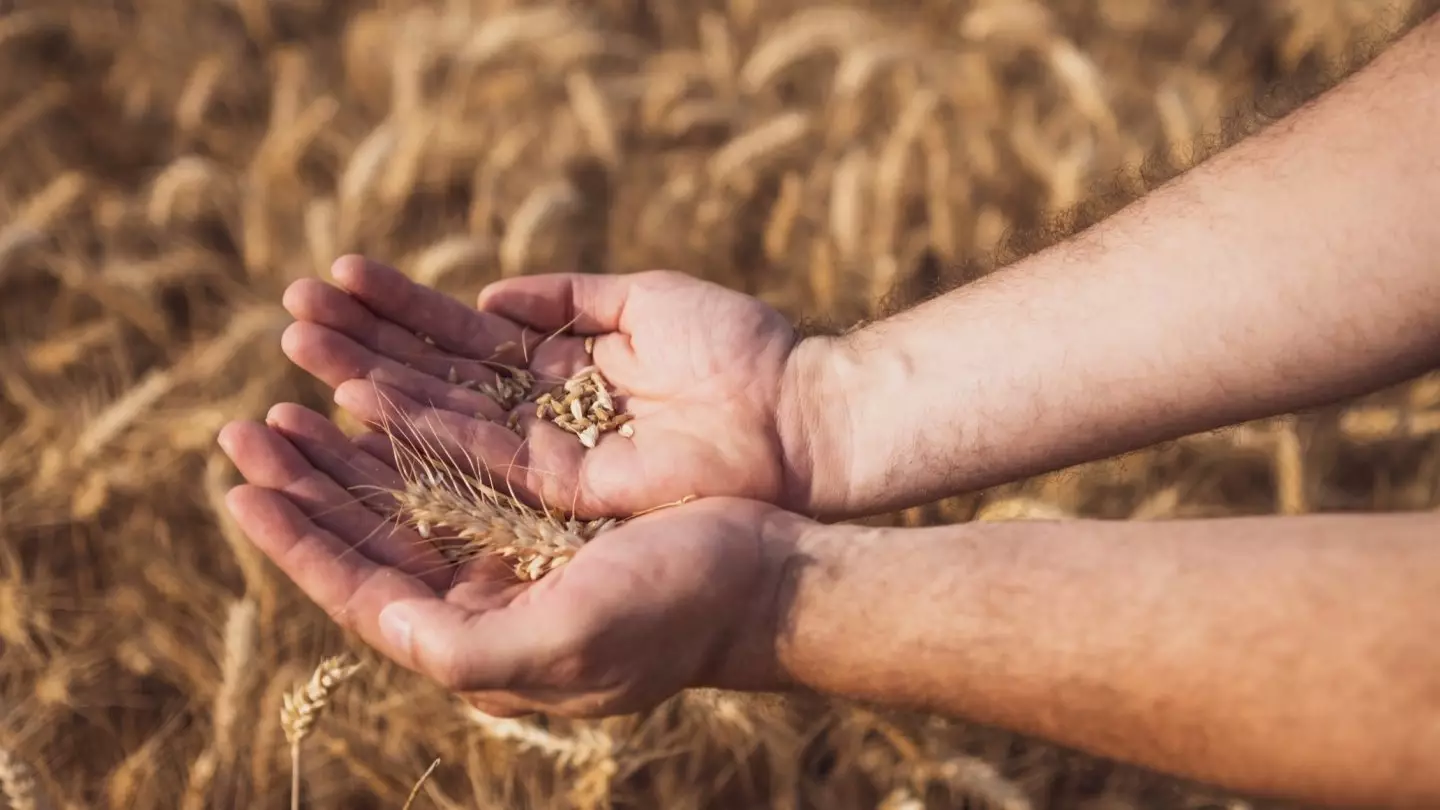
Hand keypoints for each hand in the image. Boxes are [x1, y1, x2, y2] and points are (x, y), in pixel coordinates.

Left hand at [216, 403, 802, 717]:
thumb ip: (469, 647)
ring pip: (411, 479)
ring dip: (354, 437)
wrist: (768, 573)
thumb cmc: (676, 613)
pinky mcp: (551, 487)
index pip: (362, 586)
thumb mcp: (572, 640)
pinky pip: (466, 445)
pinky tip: (389, 384)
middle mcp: (487, 584)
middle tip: (251, 424)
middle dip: (311, 478)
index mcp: (479, 632)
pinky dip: (422, 410)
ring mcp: (516, 534)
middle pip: (374, 528)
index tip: (241, 487)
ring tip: (304, 382)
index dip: (297, 539)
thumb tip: (379, 623)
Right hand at [279, 256, 837, 519]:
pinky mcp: (559, 492)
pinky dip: (417, 431)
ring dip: (365, 389)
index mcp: (556, 374)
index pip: (456, 341)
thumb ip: (566, 298)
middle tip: (284, 319)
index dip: (395, 313)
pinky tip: (356, 401)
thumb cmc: (739, 352)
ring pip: (436, 424)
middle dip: (359, 350)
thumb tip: (489, 293)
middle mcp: (538, 421)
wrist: (801, 414)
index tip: (330, 281)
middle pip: (431, 383)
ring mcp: (544, 461)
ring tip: (293, 356)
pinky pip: (476, 459)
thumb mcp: (643, 300)